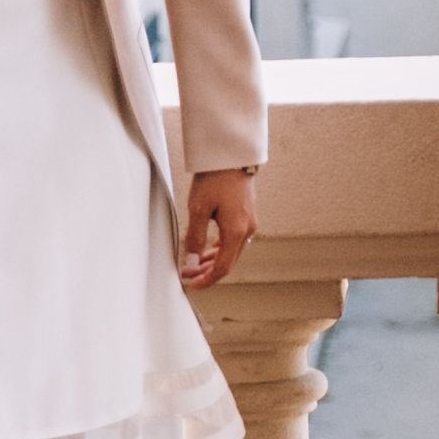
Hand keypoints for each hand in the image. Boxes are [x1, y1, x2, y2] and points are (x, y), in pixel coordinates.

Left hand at [178, 169, 257, 290]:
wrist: (231, 154)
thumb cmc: (216, 177)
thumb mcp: (199, 209)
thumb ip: (195, 239)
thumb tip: (191, 262)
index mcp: (237, 231)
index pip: (223, 267)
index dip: (207, 280)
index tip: (192, 285)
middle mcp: (247, 229)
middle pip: (229, 262)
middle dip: (208, 272)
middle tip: (188, 276)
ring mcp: (249, 222)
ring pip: (232, 252)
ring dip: (213, 261)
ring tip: (194, 265)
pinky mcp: (247, 214)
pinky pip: (234, 240)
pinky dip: (220, 249)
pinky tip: (208, 249)